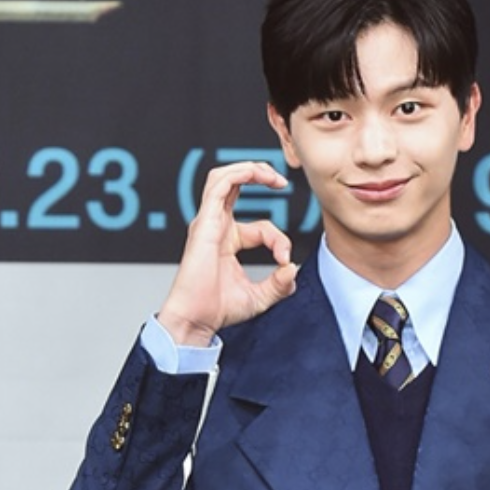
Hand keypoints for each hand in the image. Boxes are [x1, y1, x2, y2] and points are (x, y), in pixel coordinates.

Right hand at [157, 162, 298, 345]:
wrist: (197, 320)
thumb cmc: (219, 310)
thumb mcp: (261, 296)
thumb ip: (280, 284)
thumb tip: (293, 269)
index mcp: (228, 239)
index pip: (263, 227)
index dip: (280, 239)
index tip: (285, 260)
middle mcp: (216, 226)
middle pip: (234, 185)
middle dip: (259, 174)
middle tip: (281, 181)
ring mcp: (208, 223)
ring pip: (223, 178)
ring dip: (249, 169)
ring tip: (272, 176)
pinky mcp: (205, 224)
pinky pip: (219, 186)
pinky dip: (239, 174)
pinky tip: (258, 175)